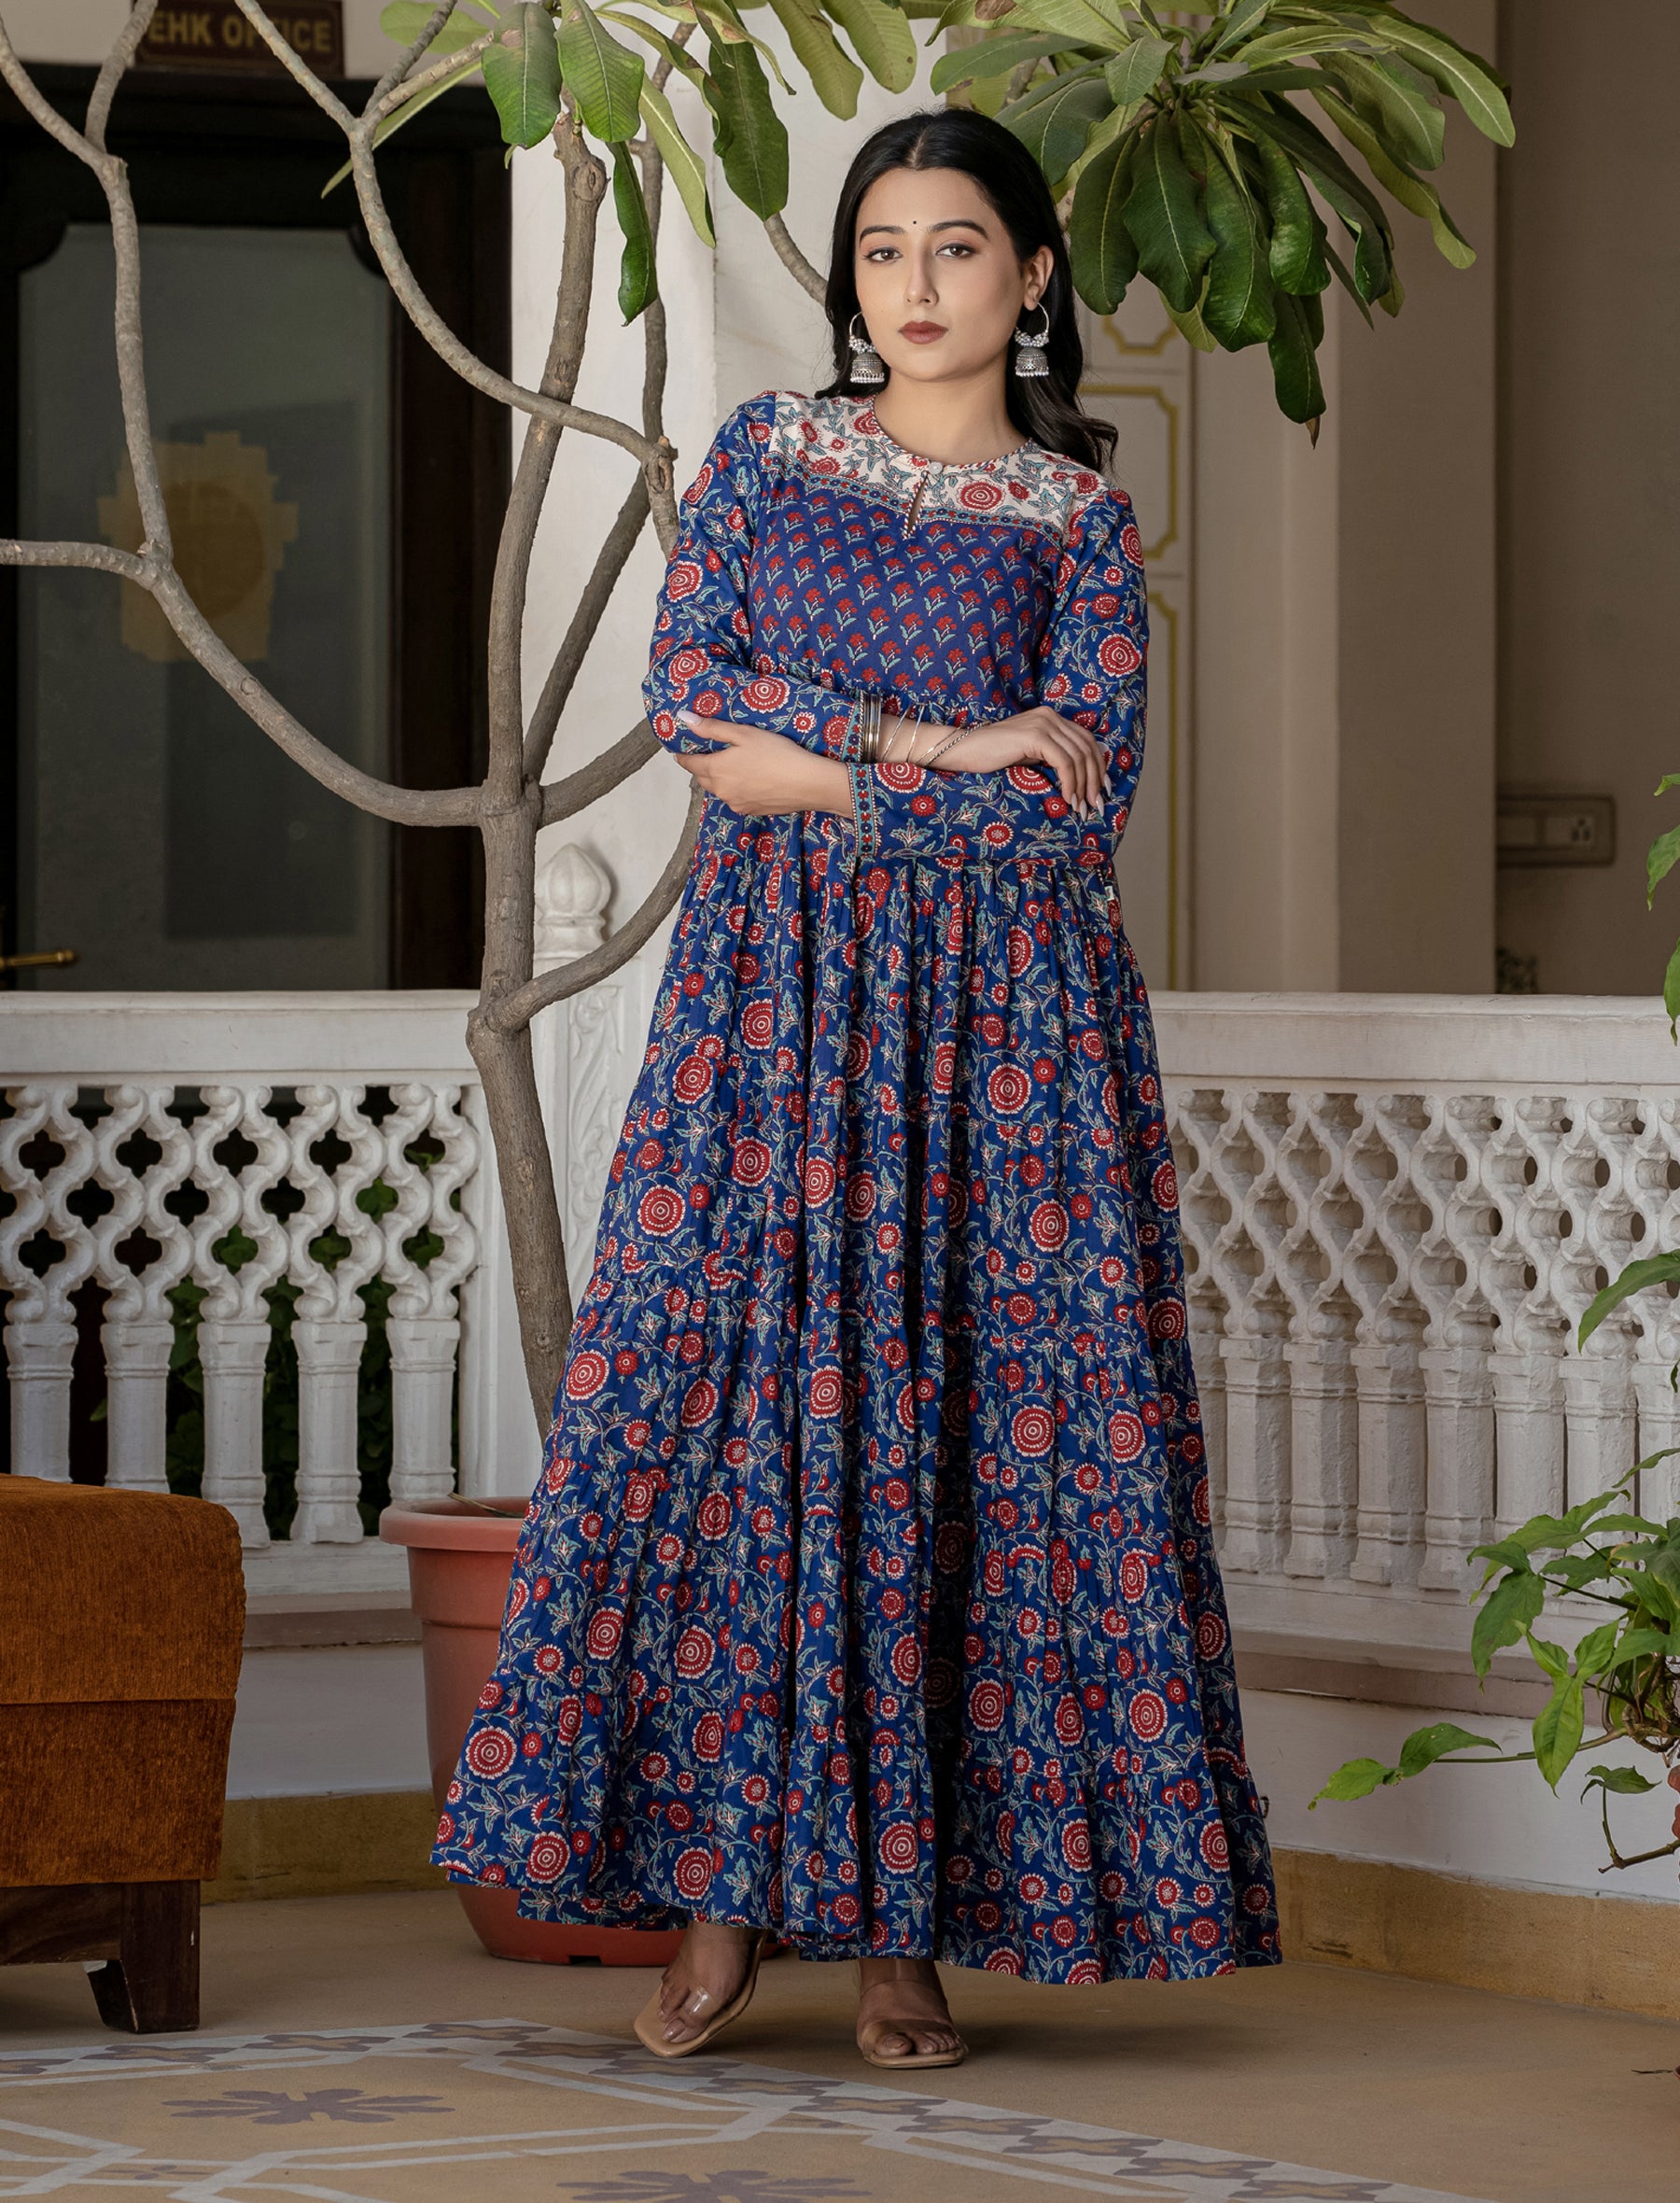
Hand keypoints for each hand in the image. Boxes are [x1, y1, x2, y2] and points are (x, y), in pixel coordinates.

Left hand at [672, 712, 848, 817]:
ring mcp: (736, 804)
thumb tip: (684, 719)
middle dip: (702, 767)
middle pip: (702, 778)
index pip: (689, 763)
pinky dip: (736, 790)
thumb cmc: (776, 753)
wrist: (807, 783)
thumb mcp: (744, 734)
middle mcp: (721, 791)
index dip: (683, 755)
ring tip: (733, 766)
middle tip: (710, 754)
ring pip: (720, 790)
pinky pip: (735, 799)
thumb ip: (712, 727)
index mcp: (716, 770)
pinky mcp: (751, 811)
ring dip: (720, 780)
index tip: (681, 749)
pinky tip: (751, 780)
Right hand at [912, 709, 1109, 817]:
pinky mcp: (1035, 735)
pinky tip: (1067, 799)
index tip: (1102, 790)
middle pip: (1087, 748)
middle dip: (1095, 779)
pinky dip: (1070, 782)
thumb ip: (1052, 757)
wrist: (964, 749)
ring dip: (1084, 785)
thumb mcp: (1029, 755)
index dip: (1099, 766)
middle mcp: (1051, 716)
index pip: (1086, 740)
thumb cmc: (992, 756)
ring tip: (1081, 807)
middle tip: (1096, 805)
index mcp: (1051, 718)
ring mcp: (1043, 723)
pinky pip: (1063, 762)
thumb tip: (1079, 777)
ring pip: (1078, 756)